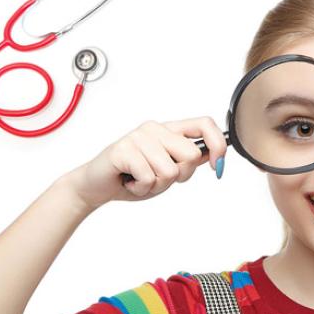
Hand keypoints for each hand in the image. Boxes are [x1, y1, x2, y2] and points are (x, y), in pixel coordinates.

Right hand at [67, 117, 227, 209]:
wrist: (96, 186)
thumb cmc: (131, 177)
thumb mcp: (166, 171)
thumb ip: (186, 161)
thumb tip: (210, 154)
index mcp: (168, 130)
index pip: (204, 124)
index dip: (218, 144)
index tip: (216, 166)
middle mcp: (154, 129)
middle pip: (190, 154)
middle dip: (179, 176)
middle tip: (157, 178)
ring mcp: (138, 137)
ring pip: (170, 171)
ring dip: (156, 186)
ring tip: (139, 180)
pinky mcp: (123, 150)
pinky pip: (149, 178)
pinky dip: (141, 188)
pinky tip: (129, 182)